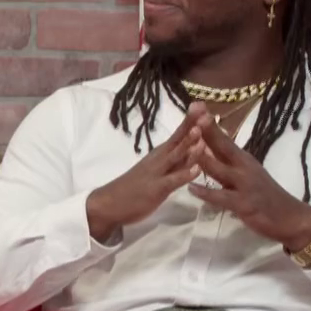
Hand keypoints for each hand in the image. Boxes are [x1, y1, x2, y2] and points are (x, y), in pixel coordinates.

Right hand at [85, 104, 205, 240]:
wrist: (108, 204)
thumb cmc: (131, 189)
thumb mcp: (155, 172)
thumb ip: (173, 163)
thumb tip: (191, 151)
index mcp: (159, 154)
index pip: (176, 135)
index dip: (189, 121)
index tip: (201, 105)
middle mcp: (158, 159)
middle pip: (177, 139)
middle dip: (190, 124)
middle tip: (203, 108)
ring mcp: (157, 173)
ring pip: (175, 156)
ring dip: (187, 143)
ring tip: (200, 130)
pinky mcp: (156, 189)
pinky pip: (173, 180)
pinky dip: (185, 174)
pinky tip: (197, 169)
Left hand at [187, 110, 310, 251]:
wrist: (291, 218)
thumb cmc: (266, 197)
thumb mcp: (247, 175)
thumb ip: (228, 163)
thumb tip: (207, 148)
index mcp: (243, 160)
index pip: (224, 139)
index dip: (209, 124)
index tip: (196, 106)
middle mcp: (244, 168)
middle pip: (223, 147)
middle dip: (207, 132)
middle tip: (193, 116)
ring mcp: (244, 185)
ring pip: (220, 170)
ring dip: (204, 159)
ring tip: (186, 148)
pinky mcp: (244, 204)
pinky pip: (222, 197)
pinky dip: (207, 193)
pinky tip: (192, 188)